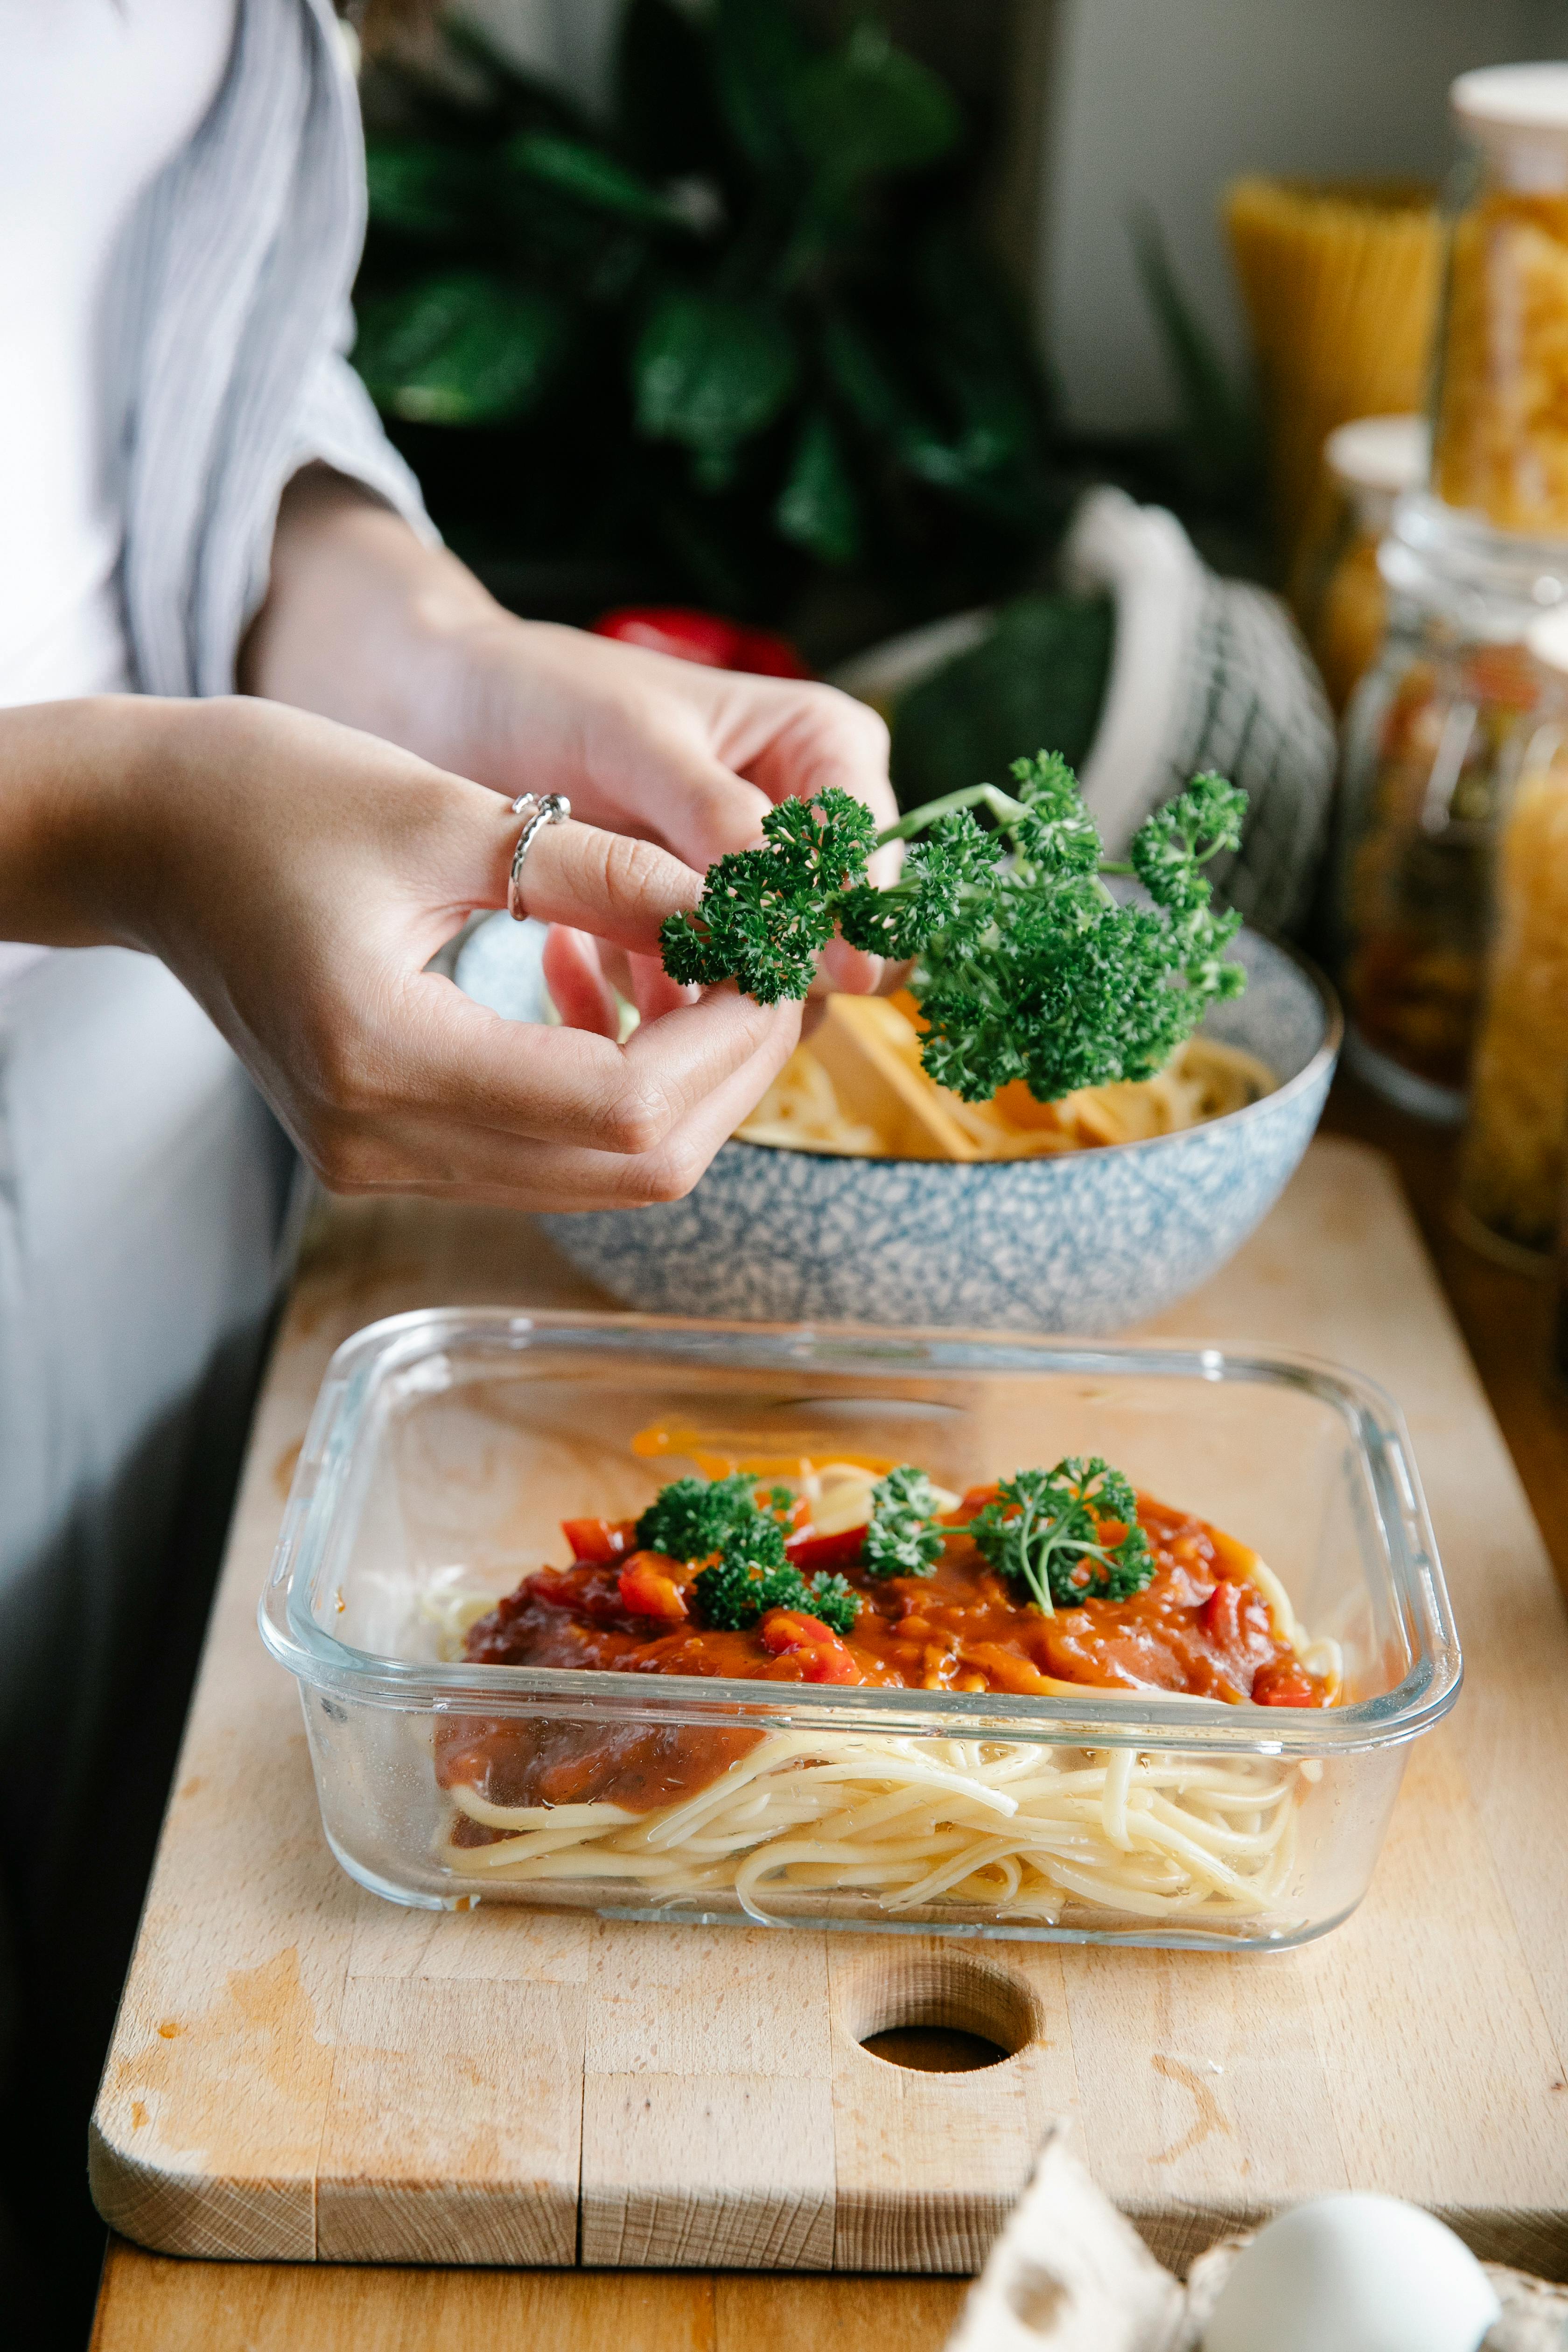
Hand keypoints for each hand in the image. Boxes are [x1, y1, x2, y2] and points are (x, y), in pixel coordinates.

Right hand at [5, 695, 800, 1209]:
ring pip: (600, 1176)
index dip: (729, 1041)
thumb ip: (608, 873)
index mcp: (383, 1058)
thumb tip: (747, 915)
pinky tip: (635, 1010)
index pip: (622, 1107)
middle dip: (728, 1075)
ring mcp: (379, 1163)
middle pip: (629, 1168)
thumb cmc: (272, 795)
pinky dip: (617, 1096)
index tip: (778, 957)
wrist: (147, 837)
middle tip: (771, 973)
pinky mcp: (387, 1151)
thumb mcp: (451, 811)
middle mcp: (379, 1142)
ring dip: (686, 1091)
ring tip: (719, 982)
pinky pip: (546, 1157)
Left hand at [244, 470, 899, 1004]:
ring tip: (615, 993)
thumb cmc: (545, 693)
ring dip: (707, 1008)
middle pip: (841, 932)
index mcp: (827, 746)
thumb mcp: (635, 738)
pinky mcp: (703, 935)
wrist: (455, 710)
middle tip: (689, 996)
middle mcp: (810, 821)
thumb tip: (804, 909)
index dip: (844, 921)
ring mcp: (760, 886)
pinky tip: (568, 980)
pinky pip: (711, 1003)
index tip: (792, 971)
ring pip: (780, 981)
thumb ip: (719, 818)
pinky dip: (651, 1012)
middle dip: (772, 974)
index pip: (871, 853)